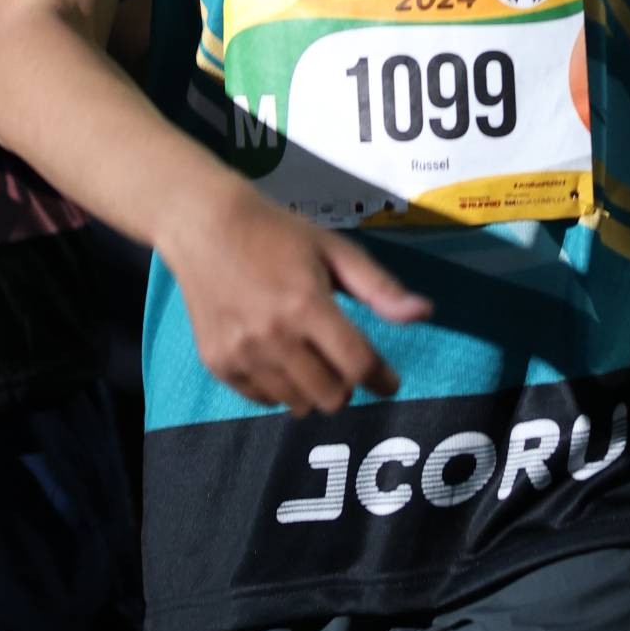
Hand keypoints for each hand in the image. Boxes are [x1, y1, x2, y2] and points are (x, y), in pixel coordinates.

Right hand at [162, 182, 429, 414]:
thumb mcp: (334, 249)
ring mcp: (242, 355)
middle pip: (331, 396)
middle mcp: (273, 337)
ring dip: (314, 389)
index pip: (357, 364)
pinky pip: (264, 400)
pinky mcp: (218, 364)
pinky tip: (279, 357)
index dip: (382, 379)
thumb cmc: (277, 233)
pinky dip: (280, 388)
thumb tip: (425, 313)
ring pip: (298, 404)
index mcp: (306, 305)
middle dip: (348, 385)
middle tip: (344, 362)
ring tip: (310, 357)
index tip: (390, 381)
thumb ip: (379, 287)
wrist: (204, 226)